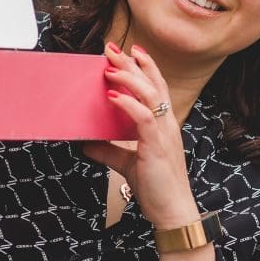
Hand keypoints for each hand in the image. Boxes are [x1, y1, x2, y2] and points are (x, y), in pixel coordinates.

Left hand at [83, 43, 200, 229]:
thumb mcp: (126, 164)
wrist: (172, 212)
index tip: (132, 50)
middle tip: (113, 48)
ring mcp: (164, 134)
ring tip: (110, 68)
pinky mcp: (156, 146)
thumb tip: (87, 144)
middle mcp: (167, 124)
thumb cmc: (156, 188)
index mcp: (164, 125)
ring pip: (150, 95)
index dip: (146, 67)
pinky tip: (112, 96)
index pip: (157, 87)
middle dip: (133, 63)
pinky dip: (127, 104)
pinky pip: (143, 118)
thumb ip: (109, 151)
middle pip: (153, 84)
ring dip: (129, 78)